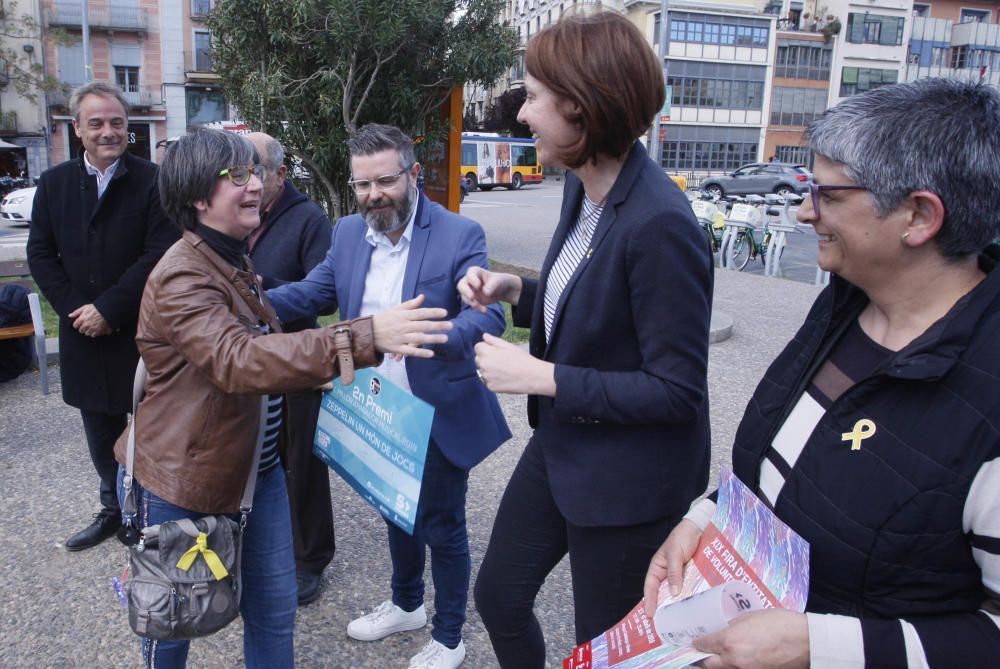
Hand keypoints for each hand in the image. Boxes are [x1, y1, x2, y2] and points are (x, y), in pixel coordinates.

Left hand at [69, 304, 110, 337]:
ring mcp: (92, 329)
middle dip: (83, 328)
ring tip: (92, 327)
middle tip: (87, 325)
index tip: (80, 323)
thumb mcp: (85, 307)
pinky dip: (94, 333)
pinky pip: (94, 335)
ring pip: (87, 333)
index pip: (75, 325)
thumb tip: (70, 316)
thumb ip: (77, 312)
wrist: (107, 311)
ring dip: (88, 331)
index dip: (77, 324)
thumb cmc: (96, 308)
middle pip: (81, 331)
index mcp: (81, 319)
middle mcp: (86, 325)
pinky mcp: (98, 331)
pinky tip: (96, 329)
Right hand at [372, 294, 451, 357]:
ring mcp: (400, 338)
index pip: (421, 313)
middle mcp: (402, 326)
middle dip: (438, 325)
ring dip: (433, 338)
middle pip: (423, 325)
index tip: (445, 313)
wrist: (366, 333)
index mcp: (403, 315)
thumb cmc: (383, 319)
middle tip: (451, 326)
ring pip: (419, 338)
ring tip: (445, 338)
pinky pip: (410, 351)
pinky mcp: (396, 348)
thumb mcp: (395, 309)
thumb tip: (422, 297)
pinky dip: (420, 353)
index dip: (433, 312)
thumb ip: (410, 304)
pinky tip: (431, 353)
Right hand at [458, 267, 521, 312]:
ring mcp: (469, 290)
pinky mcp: (472, 299)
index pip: (470, 274)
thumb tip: (485, 292)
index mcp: (475, 272)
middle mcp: (469, 281)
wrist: (501, 290)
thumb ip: (492, 285)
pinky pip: (471, 303)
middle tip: (472, 297)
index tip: (478, 285)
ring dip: (471, 302)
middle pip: (462, 285)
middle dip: (466, 292)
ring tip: (479, 306)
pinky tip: (484, 310)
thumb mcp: (498, 281)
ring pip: (465, 296)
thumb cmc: (498, 281)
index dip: (472, 279)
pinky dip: (477, 307)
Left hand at [474, 333, 554, 395]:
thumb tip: (484, 336)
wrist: (532, 377)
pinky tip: (505, 378)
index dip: (486, 348)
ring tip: (504, 370)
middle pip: (478, 359)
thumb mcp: (508, 346)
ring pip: (483, 371)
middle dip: (486, 358)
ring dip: (489, 370)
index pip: (477, 347)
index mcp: (486, 352)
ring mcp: (486, 377)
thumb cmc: (522, 359)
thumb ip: (493, 340)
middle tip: (501, 361)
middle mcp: (483, 365)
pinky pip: (488, 382)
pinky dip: (494, 380)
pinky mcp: (491, 387)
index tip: (496, 351)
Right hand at [643, 519, 702, 617]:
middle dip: (661, 606)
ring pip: (675, 592)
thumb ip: (674, 573)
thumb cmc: (682, 538)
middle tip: (663, 623)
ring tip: (677, 619)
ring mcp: (679, 575)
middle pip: (661, 592)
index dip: (649, 600)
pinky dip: (688, 597)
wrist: (698, 528)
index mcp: (657, 567)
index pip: (650, 586)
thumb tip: (674, 593)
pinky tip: (691, 607)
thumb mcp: (675, 554)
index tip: (650, 615)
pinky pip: (687, 588)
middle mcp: (667, 573)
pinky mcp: (690, 575)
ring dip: (676, 603)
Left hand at [694, 609, 808, 668]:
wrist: (806, 642)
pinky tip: (733, 661)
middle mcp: (733, 661)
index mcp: (729, 642)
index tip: (693, 640)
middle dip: (700, 658)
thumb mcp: (750, 617)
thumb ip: (731, 625)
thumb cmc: (780, 624)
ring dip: (714, 665)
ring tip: (714, 657)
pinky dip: (731, 668)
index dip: (695, 642)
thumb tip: (721, 630)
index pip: (702, 645)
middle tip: (698, 652)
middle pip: (706, 665)